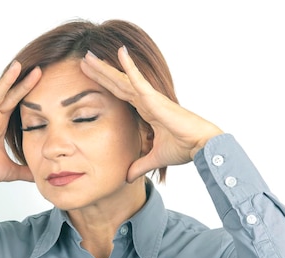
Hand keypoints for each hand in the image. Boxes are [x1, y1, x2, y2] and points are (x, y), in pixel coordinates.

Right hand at [0, 62, 41, 186]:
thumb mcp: (10, 170)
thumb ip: (25, 171)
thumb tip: (40, 176)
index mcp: (1, 124)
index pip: (18, 105)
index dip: (30, 95)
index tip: (45, 85)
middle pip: (11, 95)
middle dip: (24, 83)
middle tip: (38, 70)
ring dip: (6, 80)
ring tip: (17, 66)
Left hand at [80, 47, 223, 182]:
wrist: (201, 146)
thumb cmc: (184, 148)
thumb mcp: (154, 159)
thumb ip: (140, 166)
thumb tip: (128, 178)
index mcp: (146, 111)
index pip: (120, 95)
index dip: (105, 85)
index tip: (89, 77)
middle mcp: (146, 100)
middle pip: (117, 83)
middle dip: (99, 72)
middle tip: (83, 60)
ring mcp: (150, 98)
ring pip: (122, 79)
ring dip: (104, 68)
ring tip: (88, 55)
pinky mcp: (156, 99)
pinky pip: (139, 80)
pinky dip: (129, 66)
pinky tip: (120, 52)